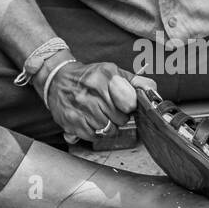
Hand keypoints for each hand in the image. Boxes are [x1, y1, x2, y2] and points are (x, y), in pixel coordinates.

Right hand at [39, 59, 156, 141]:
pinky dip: (96, 132)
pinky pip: (94, 136)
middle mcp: (92, 93)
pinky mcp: (72, 122)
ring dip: (108, 126)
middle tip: (109, 109)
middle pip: (120, 119)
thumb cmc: (88, 77)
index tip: (126, 106)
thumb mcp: (111, 71)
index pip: (129, 104)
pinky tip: (91, 121)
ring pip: (109, 130)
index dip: (130, 107)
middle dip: (119, 117)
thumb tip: (152, 90)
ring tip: (100, 115)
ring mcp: (81, 109)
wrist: (56, 79)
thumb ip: (133, 80)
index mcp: (104, 78)